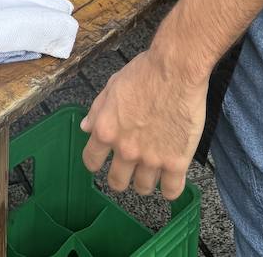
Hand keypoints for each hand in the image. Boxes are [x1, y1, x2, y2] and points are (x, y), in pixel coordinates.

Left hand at [81, 44, 207, 198]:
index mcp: (106, 131)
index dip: (96, 162)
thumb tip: (86, 128)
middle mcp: (126, 150)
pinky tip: (170, 178)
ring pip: (143, 189)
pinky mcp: (176, 162)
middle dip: (120, 176)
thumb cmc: (144, 72)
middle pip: (117, 182)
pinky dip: (170, 189)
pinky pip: (171, 191)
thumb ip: (97, 110)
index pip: (91, 161)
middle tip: (129, 167)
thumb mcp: (112, 86)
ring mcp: (152, 159)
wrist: (176, 70)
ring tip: (151, 169)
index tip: (102, 160)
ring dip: (145, 180)